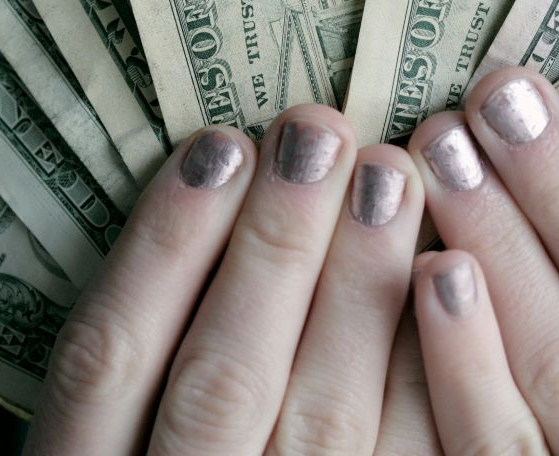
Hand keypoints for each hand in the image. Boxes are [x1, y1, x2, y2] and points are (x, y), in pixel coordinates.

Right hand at [25, 104, 428, 454]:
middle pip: (220, 382)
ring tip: (390, 176)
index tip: (218, 144)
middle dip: (274, 248)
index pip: (107, 360)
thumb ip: (153, 343)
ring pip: (321, 425)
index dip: (161, 247)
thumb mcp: (118, 432)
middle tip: (322, 133)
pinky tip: (450, 283)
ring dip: (357, 294)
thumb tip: (231, 175)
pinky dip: (431, 378)